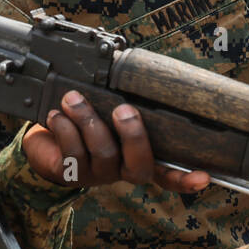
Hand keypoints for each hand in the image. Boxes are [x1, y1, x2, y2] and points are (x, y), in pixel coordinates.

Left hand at [22, 90, 209, 192]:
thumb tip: (142, 70)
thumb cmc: (86, 116)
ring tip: (74, 98)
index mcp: (138, 155)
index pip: (168, 173)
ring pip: (103, 153)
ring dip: (88, 120)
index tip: (203, 176)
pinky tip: (57, 115)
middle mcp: (122, 169)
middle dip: (134, 136)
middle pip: (139, 166)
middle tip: (123, 109)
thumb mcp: (107, 106)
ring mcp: (98, 175)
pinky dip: (65, 129)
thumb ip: (125, 98)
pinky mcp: (71, 174)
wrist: (44, 137)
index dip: (185, 178)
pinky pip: (73, 154)